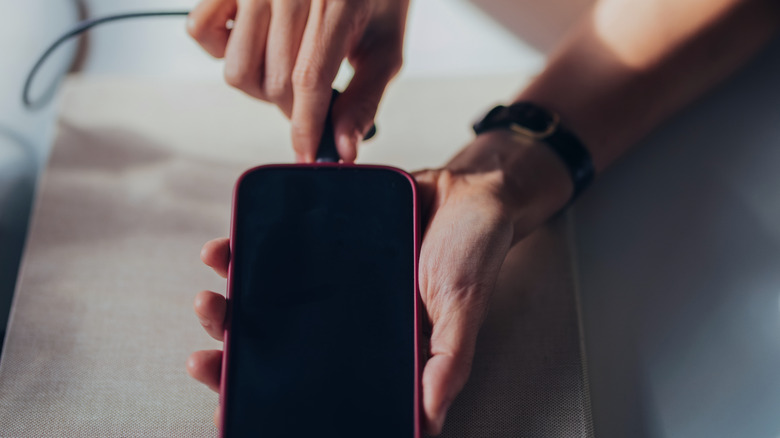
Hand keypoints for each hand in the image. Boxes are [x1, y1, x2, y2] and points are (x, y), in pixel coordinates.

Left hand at [186, 132, 572, 433]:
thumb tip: (429, 420)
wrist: (471, 188)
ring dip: (233, 300)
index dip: (272, 394)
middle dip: (236, 351)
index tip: (228, 402)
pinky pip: (282, 248)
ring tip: (208, 297)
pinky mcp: (327, 238)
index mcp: (377, 343)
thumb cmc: (475, 253)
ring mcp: (333, 277)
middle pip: (282, 342)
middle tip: (203, 357)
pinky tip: (226, 248)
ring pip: (272, 297)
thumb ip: (448, 361)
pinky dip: (247, 248)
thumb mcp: (464, 309)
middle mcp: (348, 315)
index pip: (318, 379)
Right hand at [187, 0, 408, 162]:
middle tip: (309, 94)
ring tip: (283, 65)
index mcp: (333, 3)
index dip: (305, 126)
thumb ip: (364, 100)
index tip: (307, 156)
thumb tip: (344, 148)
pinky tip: (253, 41)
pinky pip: (201, 32)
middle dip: (292, 107)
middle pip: (273, 82)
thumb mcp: (384, 48)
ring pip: (237, 69)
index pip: (308, 79)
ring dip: (259, 84)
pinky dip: (221, 49)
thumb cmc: (372, 0)